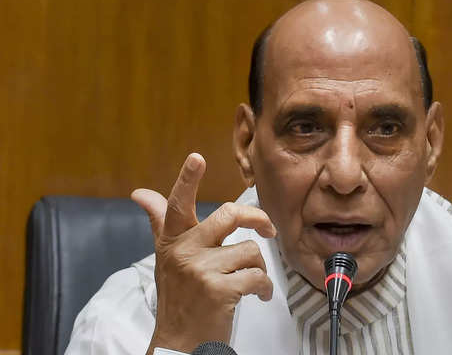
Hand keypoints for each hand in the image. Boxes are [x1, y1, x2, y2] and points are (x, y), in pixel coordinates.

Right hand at [131, 153, 276, 353]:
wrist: (179, 343)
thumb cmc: (179, 298)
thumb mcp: (167, 258)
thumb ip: (160, 223)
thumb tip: (141, 193)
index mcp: (173, 242)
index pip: (178, 206)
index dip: (188, 180)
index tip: (197, 158)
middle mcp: (184, 252)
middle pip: (229, 216)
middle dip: (257, 218)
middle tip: (268, 229)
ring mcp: (201, 271)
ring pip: (250, 250)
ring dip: (259, 268)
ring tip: (250, 280)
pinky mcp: (219, 291)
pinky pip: (257, 276)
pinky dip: (264, 288)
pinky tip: (257, 296)